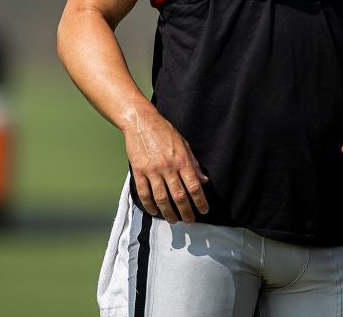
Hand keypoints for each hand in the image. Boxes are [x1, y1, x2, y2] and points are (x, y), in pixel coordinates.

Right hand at [122, 109, 208, 223]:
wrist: (141, 121)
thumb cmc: (164, 131)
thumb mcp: (184, 144)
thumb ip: (193, 164)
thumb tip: (203, 180)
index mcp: (182, 160)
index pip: (194, 186)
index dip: (200, 201)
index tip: (204, 210)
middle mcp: (168, 167)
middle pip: (179, 196)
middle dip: (186, 212)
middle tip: (190, 220)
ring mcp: (152, 170)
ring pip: (162, 199)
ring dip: (169, 213)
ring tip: (174, 220)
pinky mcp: (138, 171)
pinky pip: (144, 193)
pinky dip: (150, 205)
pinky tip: (155, 211)